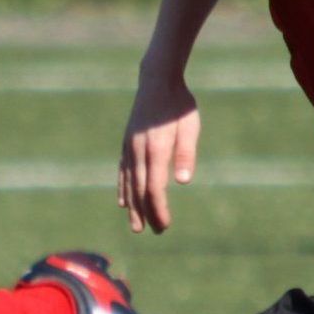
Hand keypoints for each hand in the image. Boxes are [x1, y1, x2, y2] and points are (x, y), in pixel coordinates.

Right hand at [118, 74, 200, 234]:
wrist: (157, 81)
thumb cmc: (179, 105)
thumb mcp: (190, 126)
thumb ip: (186, 154)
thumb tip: (184, 182)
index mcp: (156, 149)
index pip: (154, 188)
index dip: (158, 209)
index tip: (165, 224)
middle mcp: (138, 151)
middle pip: (140, 190)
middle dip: (147, 213)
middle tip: (156, 232)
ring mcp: (129, 148)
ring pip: (128, 184)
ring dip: (132, 207)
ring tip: (136, 227)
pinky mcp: (127, 144)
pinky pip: (123, 172)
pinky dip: (122, 189)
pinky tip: (123, 203)